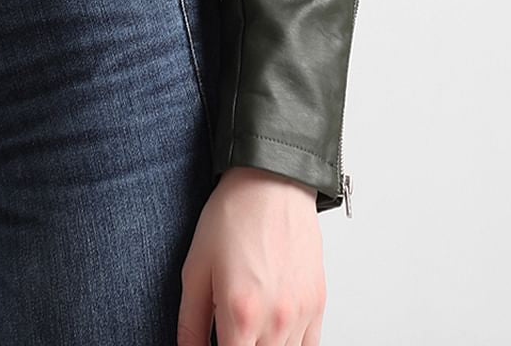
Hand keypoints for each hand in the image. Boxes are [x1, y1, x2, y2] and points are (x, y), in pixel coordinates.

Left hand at [177, 167, 324, 345]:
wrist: (272, 181)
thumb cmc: (234, 215)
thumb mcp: (195, 267)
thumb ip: (190, 322)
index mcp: (240, 313)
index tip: (216, 341)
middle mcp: (275, 320)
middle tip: (229, 330)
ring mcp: (301, 314)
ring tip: (249, 327)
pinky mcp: (319, 304)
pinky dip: (290, 345)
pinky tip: (274, 330)